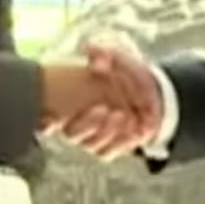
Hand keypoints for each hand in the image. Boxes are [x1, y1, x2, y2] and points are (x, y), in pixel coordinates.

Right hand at [39, 43, 162, 159]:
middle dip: (86, 123)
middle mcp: (79, 122)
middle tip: (102, 109)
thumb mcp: (117, 57)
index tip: (61, 113)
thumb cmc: (129, 73)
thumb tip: (90, 51)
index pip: (49, 114)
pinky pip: (107, 152)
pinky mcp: (111, 148)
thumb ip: (102, 52)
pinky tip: (132, 127)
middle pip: (72, 133)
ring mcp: (94, 137)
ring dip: (104, 131)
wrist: (154, 91)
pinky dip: (118, 142)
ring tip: (121, 115)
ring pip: (89, 145)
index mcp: (72, 101)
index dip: (50, 117)